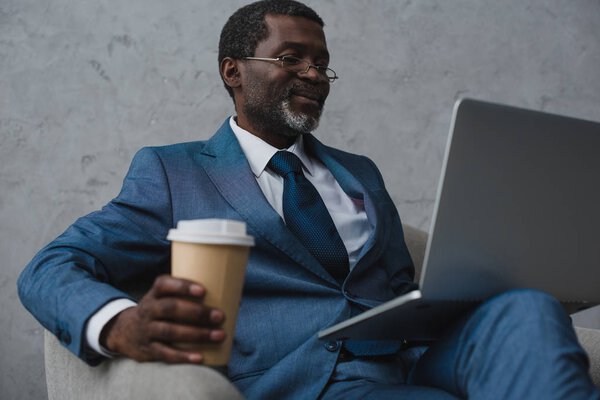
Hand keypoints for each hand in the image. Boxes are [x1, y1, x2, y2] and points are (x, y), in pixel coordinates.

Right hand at [100, 275, 225, 363]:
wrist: (124, 332)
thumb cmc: (159, 311)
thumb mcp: (164, 298)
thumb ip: (188, 295)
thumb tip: (232, 296)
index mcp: (154, 294)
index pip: (164, 285)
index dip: (182, 286)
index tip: (203, 291)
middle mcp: (148, 310)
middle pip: (171, 308)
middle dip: (197, 313)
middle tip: (219, 316)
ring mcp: (147, 330)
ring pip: (170, 331)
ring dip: (196, 334)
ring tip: (219, 336)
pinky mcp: (148, 349)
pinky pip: (165, 353)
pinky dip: (183, 356)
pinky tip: (200, 357)